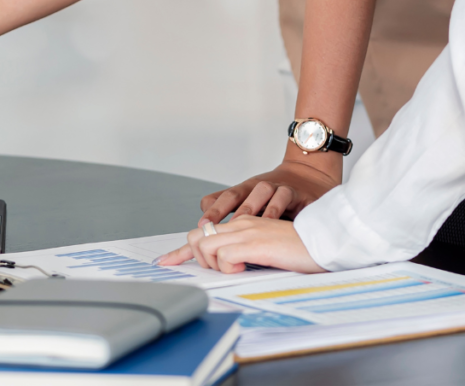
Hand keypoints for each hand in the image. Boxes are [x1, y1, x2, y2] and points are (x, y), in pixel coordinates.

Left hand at [155, 215, 324, 273]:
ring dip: (215, 263)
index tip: (166, 262)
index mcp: (242, 224)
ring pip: (205, 246)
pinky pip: (223, 256)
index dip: (181, 251)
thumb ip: (246, 251)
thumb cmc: (302, 248)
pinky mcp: (253, 242)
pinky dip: (228, 267)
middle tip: (220, 269)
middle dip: (197, 258)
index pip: (202, 234)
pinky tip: (246, 267)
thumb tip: (230, 266)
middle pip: (196, 238)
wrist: (326, 240)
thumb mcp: (267, 247)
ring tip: (238, 267)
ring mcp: (245, 231)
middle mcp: (240, 224)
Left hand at [198, 158, 339, 224]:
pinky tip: (275, 223)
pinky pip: (288, 198)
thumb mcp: (253, 201)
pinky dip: (280, 209)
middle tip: (218, 227)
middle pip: (239, 193)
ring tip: (245, 224)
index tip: (202, 225)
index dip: (214, 210)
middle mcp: (261, 187)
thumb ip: (229, 209)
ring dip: (253, 207)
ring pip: (263, 191)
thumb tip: (204, 223)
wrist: (311, 177)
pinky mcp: (300, 194)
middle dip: (225, 210)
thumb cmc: (277, 196)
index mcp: (247, 190)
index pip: (226, 197)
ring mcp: (280, 188)